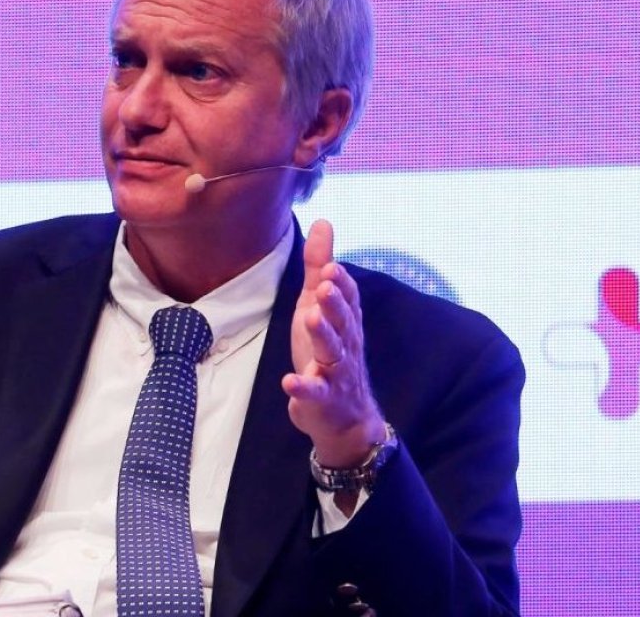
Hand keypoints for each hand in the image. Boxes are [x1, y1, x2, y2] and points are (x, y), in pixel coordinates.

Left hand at [283, 219, 386, 467]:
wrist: (343, 416)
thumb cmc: (329, 353)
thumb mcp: (320, 306)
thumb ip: (320, 267)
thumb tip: (322, 223)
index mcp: (345, 322)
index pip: (349, 299)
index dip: (341, 283)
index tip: (331, 266)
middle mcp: (345, 344)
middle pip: (343, 321)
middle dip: (335, 303)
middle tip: (325, 285)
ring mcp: (334, 372)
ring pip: (332, 352)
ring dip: (322, 335)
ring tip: (310, 318)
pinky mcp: (321, 398)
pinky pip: (313, 392)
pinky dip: (303, 387)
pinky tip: (291, 381)